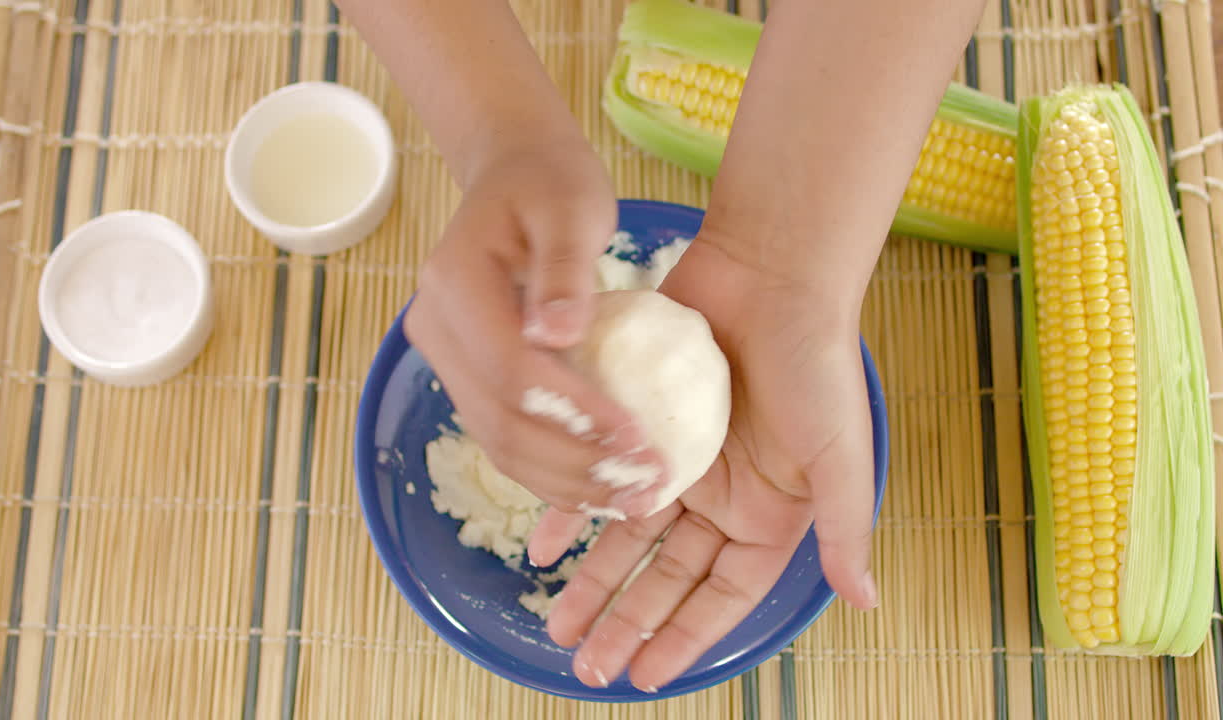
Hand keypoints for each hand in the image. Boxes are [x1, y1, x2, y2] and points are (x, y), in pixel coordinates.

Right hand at [403, 141, 669, 517]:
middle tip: (643, 486)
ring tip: (630, 500)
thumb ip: (566, 269)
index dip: (572, 413)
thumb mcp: (571, 207)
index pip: (510, 370)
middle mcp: (435, 328)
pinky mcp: (466, 377)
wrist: (515, 176)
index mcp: (454, 283)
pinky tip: (602, 488)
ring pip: (497, 442)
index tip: (636, 438)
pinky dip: (551, 470)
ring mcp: (445, 358)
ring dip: (564, 482)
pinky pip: (504, 436)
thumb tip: (559, 335)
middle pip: (499, 420)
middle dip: (573, 463)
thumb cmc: (551, 183)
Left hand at [533, 236, 880, 690]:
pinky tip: (541, 546)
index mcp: (768, 514)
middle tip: (588, 668)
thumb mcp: (838, 453)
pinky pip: (598, 477)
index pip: (721, 595)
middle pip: (666, 576)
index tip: (647, 677)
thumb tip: (868, 601)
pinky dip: (571, 510)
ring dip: (592, 581)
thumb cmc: (815, 361)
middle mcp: (720, 496)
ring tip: (556, 626)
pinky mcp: (638, 423)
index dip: (685, 637)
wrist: (770, 270)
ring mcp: (677, 460)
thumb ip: (844, 528)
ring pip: (626, 537)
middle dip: (627, 622)